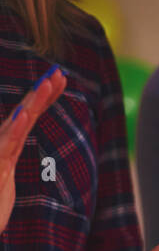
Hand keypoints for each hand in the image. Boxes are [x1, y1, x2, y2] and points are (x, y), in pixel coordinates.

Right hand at [0, 64, 66, 233]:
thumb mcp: (5, 178)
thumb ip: (10, 153)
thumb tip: (19, 133)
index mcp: (8, 145)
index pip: (29, 116)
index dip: (44, 97)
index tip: (60, 78)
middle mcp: (2, 145)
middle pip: (25, 114)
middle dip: (41, 92)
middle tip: (58, 73)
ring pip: (16, 124)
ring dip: (31, 103)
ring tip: (45, 85)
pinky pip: (6, 145)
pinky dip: (14, 129)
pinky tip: (24, 115)